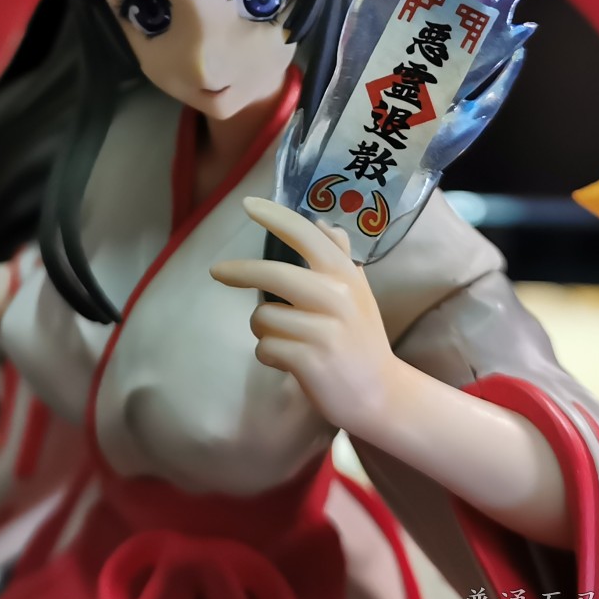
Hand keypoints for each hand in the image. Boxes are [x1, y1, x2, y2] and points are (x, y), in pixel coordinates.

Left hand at [210, 197, 401, 435]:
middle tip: (217, 271)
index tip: (248, 204)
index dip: (275, 217)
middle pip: (273, 274)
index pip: (306, 236)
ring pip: (263, 317)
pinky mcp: (311, 361)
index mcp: (346, 275)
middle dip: (239, 272)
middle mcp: (337, 297)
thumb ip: (340, 258)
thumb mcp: (359, 293)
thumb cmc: (362, 339)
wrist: (382, 394)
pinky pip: (265, 348)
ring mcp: (325, 330)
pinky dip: (269, 355)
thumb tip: (322, 224)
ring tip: (287, 340)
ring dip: (264, 330)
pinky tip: (289, 361)